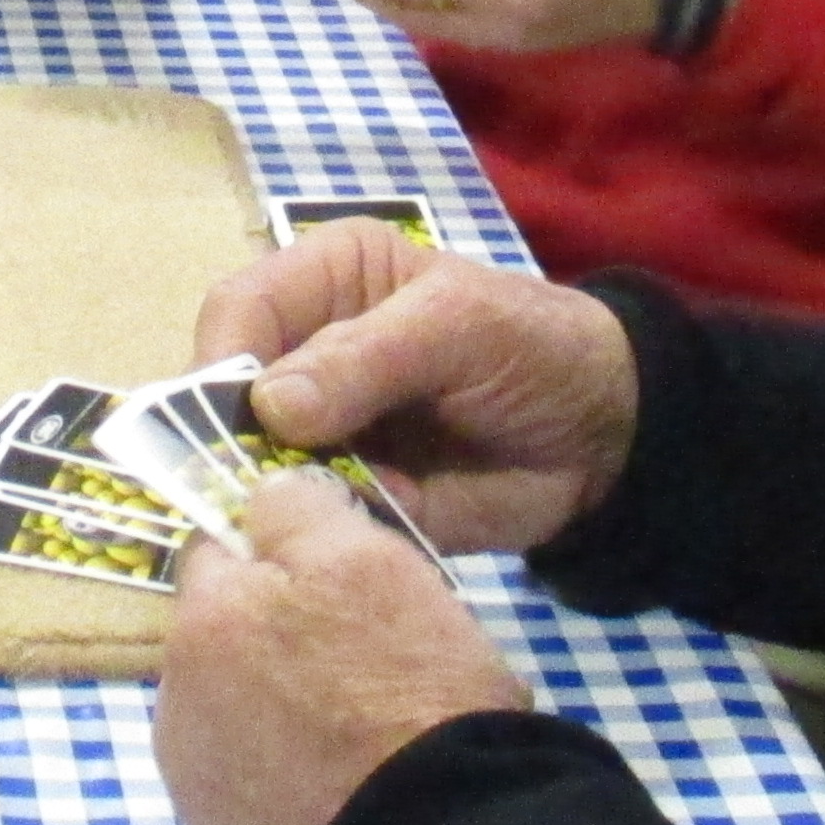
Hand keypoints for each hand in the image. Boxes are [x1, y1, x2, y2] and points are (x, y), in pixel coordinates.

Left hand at [157, 469, 533, 824]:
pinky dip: (280, 773)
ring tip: (355, 729)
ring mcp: (193, 778)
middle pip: (223, 634)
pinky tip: (337, 781)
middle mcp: (174, 695)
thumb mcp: (372, 561)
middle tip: (362, 657)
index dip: (282, 556)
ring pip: (232, 708)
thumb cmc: (409, 690)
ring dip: (274, 705)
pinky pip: (247, 780)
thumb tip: (264, 496)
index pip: (222, 549)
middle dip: (275, 634)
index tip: (338, 579)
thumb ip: (298, 511)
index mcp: (206, 616)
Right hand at [195, 234, 636, 556]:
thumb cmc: (533, 346)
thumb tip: (270, 406)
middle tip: (253, 487)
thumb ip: (365, 357)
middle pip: (225, 398)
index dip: (219, 364)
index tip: (226, 421)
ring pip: (251, 467)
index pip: (237, 313)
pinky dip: (314, 534)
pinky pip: (305, 520)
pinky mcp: (345, 498)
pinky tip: (334, 541)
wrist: (606, 438)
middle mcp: (304, 355)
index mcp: (322, 283)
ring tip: (301, 517)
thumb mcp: (459, 326)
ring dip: (268, 498)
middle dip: (230, 445)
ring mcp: (319, 435)